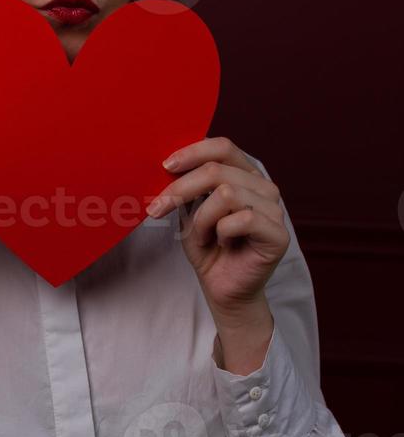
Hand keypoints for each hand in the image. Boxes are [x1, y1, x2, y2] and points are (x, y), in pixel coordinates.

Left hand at [146, 136, 289, 320]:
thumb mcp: (190, 208)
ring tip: (202, 236)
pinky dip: (222, 232)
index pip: (222, 146)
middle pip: (216, 170)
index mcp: (245, 173)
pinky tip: (224, 243)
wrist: (222, 289)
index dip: (192, 152)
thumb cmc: (207, 246)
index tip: (165, 166)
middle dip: (181, 189)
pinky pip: (242, 219)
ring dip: (202, 219)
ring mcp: (274, 209)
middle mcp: (263, 186)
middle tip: (157, 209)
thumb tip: (168, 161)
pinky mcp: (278, 234)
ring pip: (226, 194)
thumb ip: (188, 183)